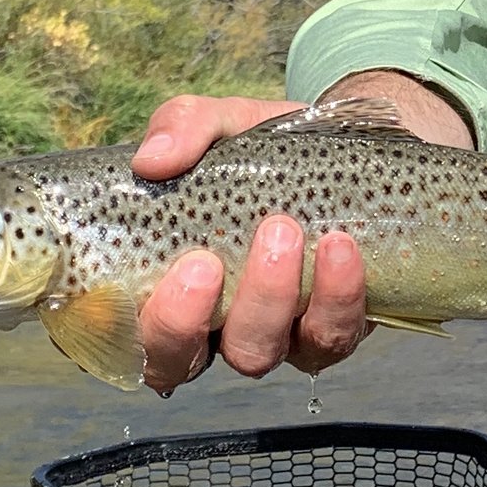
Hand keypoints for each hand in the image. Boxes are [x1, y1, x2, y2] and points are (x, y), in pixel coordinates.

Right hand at [128, 76, 470, 397]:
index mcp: (170, 286)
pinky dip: (336, 296)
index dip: (156, 325)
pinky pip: (330, 338)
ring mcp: (274, 335)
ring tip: (284, 230)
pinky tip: (340, 247)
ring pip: (258, 355)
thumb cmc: (264, 149)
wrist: (348, 152)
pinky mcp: (332, 331)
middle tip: (214, 261)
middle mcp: (212, 324)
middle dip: (192, 319)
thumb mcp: (222, 123)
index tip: (187, 266)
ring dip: (270, 298)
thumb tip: (152, 159)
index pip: (138, 338)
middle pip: (186, 362)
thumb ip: (182, 128)